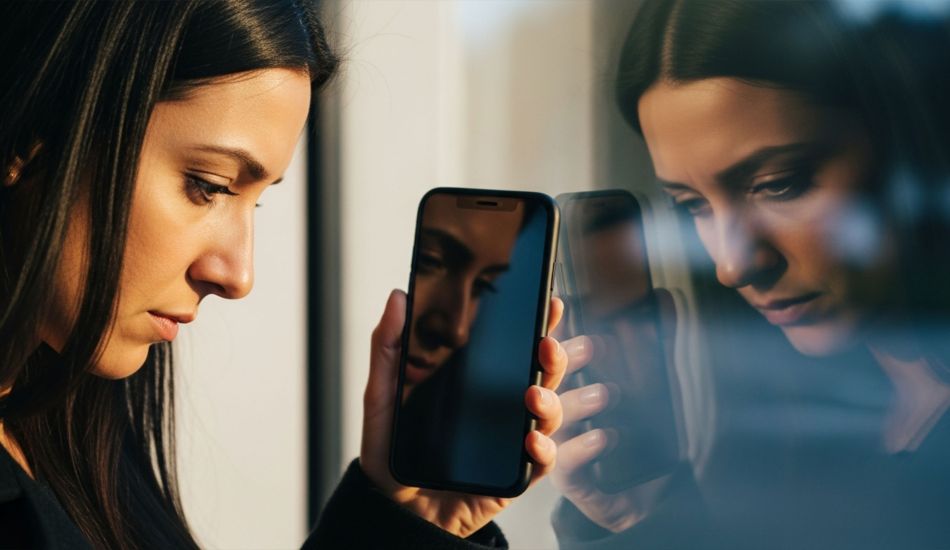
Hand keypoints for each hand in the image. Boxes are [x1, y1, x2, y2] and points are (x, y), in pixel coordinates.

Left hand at [359, 289, 568, 537]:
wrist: (392, 509)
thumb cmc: (391, 451)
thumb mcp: (382, 395)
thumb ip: (388, 348)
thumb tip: (398, 298)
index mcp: (475, 381)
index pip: (513, 346)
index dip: (537, 324)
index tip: (548, 303)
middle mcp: (499, 406)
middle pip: (542, 373)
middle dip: (553, 355)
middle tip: (545, 344)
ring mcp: (510, 440)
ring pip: (549, 412)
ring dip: (549, 400)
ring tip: (532, 394)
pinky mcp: (514, 475)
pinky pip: (542, 461)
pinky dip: (544, 449)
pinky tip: (531, 440)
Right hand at [551, 289, 677, 532]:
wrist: (648, 497)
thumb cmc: (641, 435)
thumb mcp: (656, 386)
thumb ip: (658, 345)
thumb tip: (669, 298)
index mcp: (569, 383)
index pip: (555, 351)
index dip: (553, 328)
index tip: (562, 305)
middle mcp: (558, 411)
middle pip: (545, 380)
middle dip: (557, 362)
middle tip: (580, 347)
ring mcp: (558, 444)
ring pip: (552, 420)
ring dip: (578, 403)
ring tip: (607, 393)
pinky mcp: (570, 477)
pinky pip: (567, 462)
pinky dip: (586, 446)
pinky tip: (608, 435)